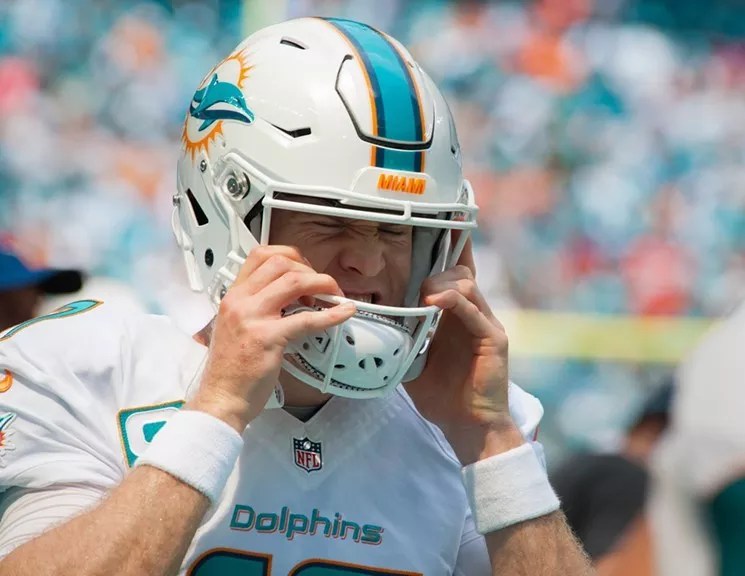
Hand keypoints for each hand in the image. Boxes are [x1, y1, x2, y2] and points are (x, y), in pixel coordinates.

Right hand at [187, 246, 355, 431]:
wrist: (221, 398)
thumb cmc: (231, 369)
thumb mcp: (236, 327)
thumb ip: (257, 308)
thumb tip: (292, 298)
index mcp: (233, 296)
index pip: (260, 255)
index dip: (289, 257)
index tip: (304, 270)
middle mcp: (240, 301)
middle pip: (281, 263)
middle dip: (309, 270)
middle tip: (321, 287)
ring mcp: (253, 318)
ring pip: (294, 282)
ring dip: (321, 284)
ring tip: (333, 296)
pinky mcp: (268, 338)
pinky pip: (307, 319)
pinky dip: (332, 314)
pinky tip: (345, 313)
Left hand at [405, 238, 524, 463]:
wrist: (467, 426)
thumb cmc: (442, 394)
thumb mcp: (415, 359)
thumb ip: (404, 336)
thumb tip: (372, 322)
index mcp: (457, 316)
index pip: (454, 273)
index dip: (450, 247)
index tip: (440, 221)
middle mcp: (474, 314)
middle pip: (460, 272)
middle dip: (437, 267)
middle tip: (417, 283)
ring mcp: (486, 324)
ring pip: (466, 284)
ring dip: (440, 283)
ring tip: (424, 296)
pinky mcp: (493, 339)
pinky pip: (474, 311)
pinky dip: (454, 301)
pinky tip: (436, 301)